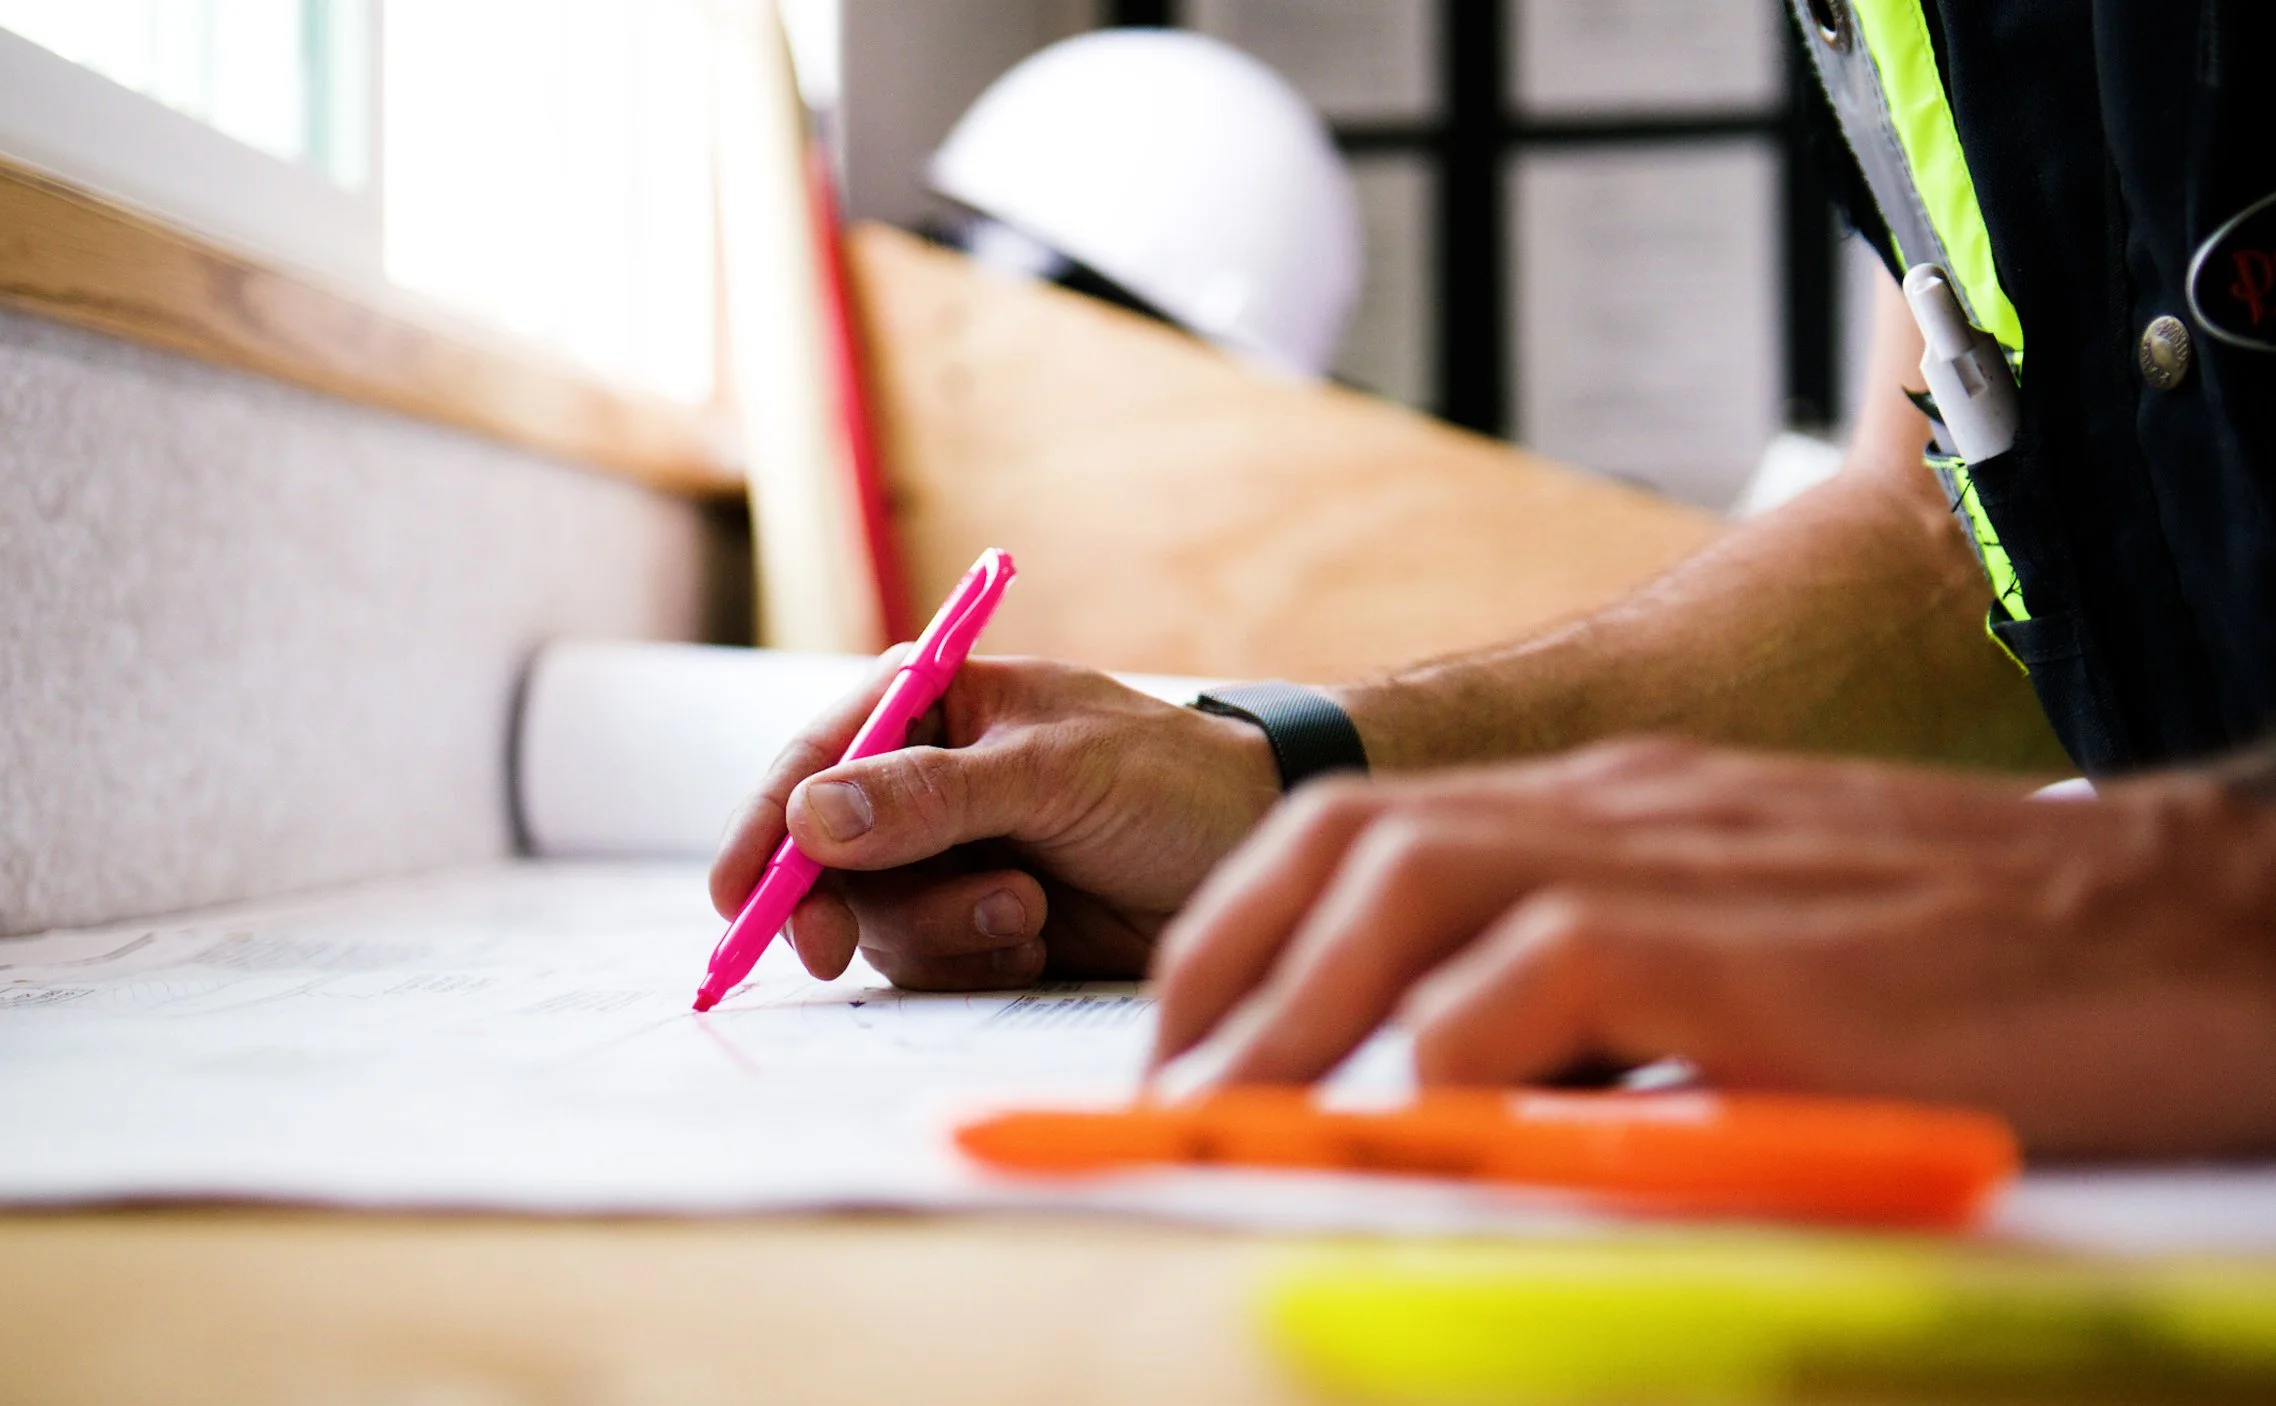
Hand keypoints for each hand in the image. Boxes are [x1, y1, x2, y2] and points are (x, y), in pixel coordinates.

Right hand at [710, 654, 1281, 989]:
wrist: (1261, 852)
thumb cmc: (1169, 781)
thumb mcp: (1052, 773)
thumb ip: (931, 796)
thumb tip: (809, 815)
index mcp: (927, 704)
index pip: (814, 761)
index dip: (763, 829)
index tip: (738, 897)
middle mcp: (921, 780)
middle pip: (822, 857)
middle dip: (841, 902)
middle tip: (832, 948)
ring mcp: (949, 857)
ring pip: (876, 920)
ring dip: (942, 928)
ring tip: (1025, 908)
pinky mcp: (983, 926)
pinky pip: (932, 964)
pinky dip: (978, 959)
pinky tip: (1039, 936)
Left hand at [1146, 738, 2275, 1157]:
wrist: (2178, 926)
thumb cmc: (1978, 961)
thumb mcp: (1760, 951)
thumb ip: (1622, 993)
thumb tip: (1473, 1083)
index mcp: (1619, 806)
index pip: (1376, 825)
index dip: (1256, 925)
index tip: (1193, 1033)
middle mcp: (1623, 806)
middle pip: (1353, 831)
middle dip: (1230, 955)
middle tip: (1166, 1084)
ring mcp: (1682, 858)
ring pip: (1409, 877)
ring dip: (1294, 1000)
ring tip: (1227, 1112)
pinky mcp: (1747, 946)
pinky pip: (1544, 968)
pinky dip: (1447, 1038)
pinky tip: (1404, 1115)